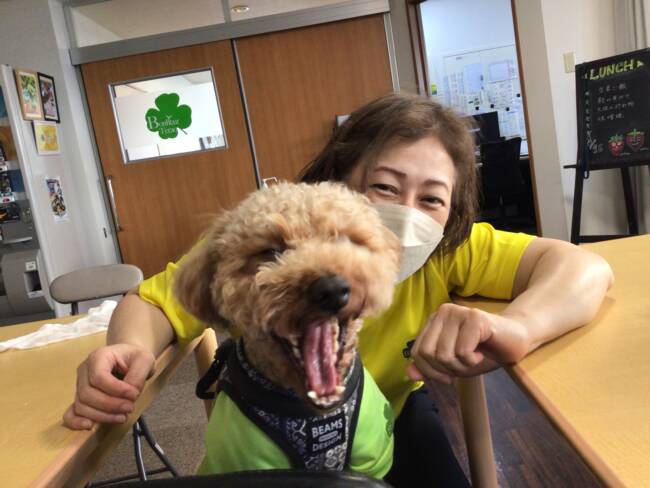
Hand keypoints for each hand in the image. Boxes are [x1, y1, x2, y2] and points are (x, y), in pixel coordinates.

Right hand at [63, 344, 155, 429]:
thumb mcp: (144, 359)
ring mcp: (80, 385)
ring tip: (122, 416)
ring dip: (102, 415)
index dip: (116, 390)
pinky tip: (90, 426)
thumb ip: (138, 375)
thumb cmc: (135, 357)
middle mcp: (84, 370)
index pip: (99, 377)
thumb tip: (130, 394)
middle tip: (130, 408)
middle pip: (88, 394)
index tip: (134, 395)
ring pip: (81, 405)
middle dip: (110, 405)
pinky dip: (77, 421)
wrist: (129, 358)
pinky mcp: (80, 398)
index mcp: (98, 356)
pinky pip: (71, 412)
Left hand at [406, 303, 527, 383]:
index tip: (447, 376)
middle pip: (428, 353)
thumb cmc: (483, 352)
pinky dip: (472, 360)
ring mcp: (458, 312)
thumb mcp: (452, 364)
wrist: (516, 341)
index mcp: (434, 321)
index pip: (417, 352)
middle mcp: (442, 312)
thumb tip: (409, 372)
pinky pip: (462, 351)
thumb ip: (429, 367)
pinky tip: (481, 352)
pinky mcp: (474, 317)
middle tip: (464, 364)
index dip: (430, 371)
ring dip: (461, 366)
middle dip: (446, 369)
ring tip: (473, 357)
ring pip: (444, 354)